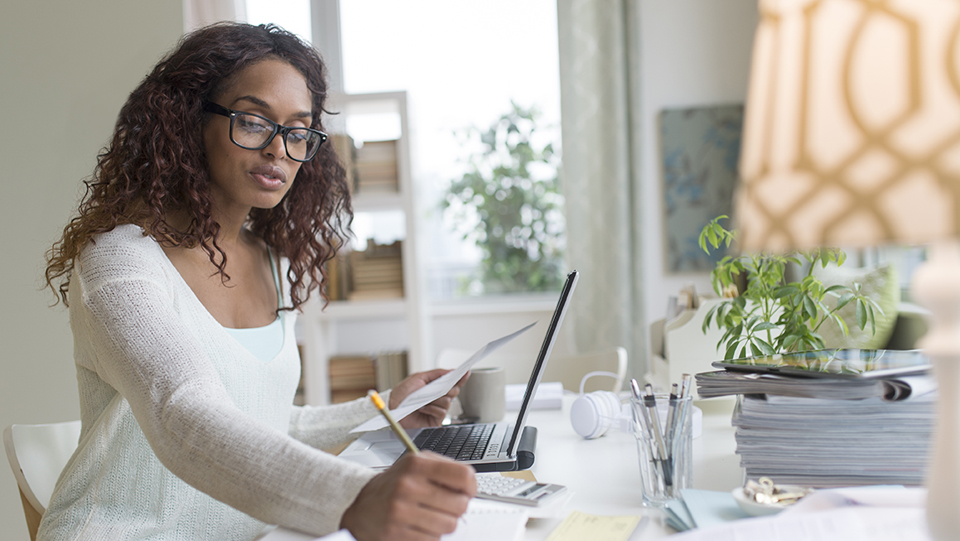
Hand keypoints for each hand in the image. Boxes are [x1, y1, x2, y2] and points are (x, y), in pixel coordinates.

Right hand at [341, 452, 476, 540]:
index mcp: (416, 464)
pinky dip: (431, 535)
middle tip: (448, 505)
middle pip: (460, 504)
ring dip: (445, 523)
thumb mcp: (415, 465)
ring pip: (449, 525)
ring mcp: (402, 511)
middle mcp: (408, 486)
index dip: (471, 486)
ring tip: (432, 515)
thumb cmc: (394, 485)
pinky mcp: (398, 533)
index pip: (463, 475)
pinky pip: (434, 539)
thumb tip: (470, 483)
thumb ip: (443, 468)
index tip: (468, 491)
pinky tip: (420, 526)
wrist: (363, 508)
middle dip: (458, 507)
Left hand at [390, 369, 468, 428]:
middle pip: (453, 391)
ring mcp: (437, 409)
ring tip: (422, 401)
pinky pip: (441, 412)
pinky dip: (431, 409)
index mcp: (434, 387)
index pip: (452, 382)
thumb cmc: (401, 394)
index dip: (460, 378)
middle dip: (447, 388)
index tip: (466, 372)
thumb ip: (436, 373)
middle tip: (436, 389)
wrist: (392, 409)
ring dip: (434, 399)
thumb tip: (451, 371)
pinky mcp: (435, 420)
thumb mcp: (418, 377)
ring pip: (448, 401)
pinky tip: (422, 409)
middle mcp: (437, 398)